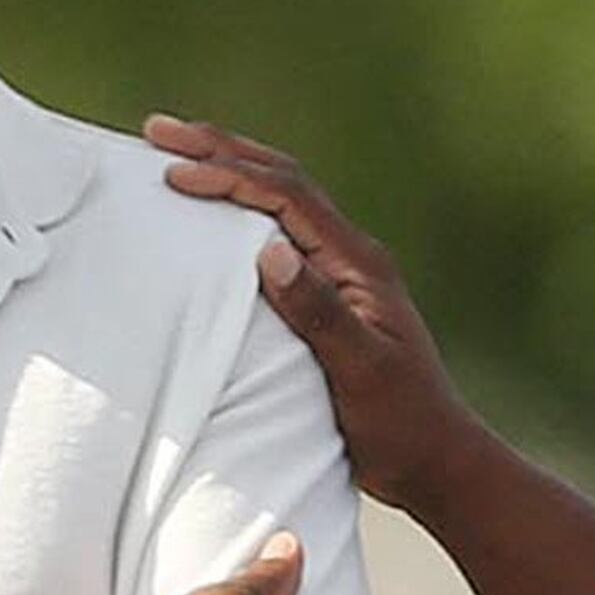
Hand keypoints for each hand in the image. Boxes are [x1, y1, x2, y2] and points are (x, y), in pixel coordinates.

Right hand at [147, 117, 481, 516]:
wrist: (436, 461)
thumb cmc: (401, 426)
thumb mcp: (360, 373)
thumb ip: (319, 312)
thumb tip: (269, 251)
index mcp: (359, 264)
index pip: (287, 198)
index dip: (230, 175)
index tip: (174, 172)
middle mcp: (352, 257)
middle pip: (283, 181)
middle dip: (220, 150)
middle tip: (158, 132)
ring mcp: (344, 275)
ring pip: (282, 203)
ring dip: (231, 172)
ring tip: (178, 157)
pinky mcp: (333, 298)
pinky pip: (282, 236)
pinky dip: (242, 215)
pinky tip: (214, 220)